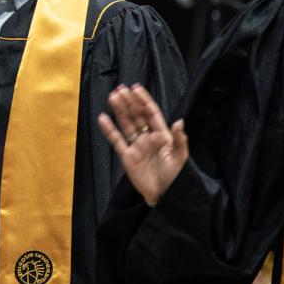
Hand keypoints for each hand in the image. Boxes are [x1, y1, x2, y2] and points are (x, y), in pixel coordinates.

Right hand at [97, 83, 187, 205]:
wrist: (163, 195)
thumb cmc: (175, 177)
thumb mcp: (180, 158)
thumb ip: (179, 140)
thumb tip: (179, 122)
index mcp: (162, 135)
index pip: (151, 114)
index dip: (143, 101)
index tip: (136, 88)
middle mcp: (148, 138)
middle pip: (137, 116)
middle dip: (129, 102)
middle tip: (120, 89)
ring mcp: (136, 146)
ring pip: (126, 124)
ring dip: (120, 111)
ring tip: (112, 96)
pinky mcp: (127, 156)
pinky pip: (116, 140)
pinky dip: (109, 130)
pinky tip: (103, 118)